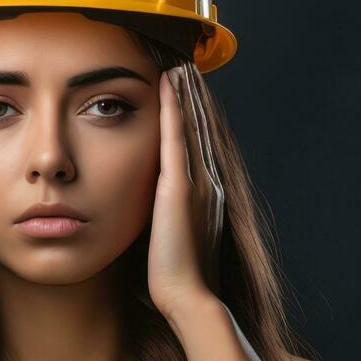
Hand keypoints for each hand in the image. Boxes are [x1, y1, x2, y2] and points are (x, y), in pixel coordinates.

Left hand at [146, 63, 223, 321]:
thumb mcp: (170, 240)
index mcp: (206, 195)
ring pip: (191, 126)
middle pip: (199, 129)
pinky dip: (173, 109)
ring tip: (179, 64)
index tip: (185, 90)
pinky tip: (168, 84)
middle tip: (185, 64)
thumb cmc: (173, 279)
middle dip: (193, 97)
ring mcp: (197, 183)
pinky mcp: (180, 188)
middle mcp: (208, 183)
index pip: (198, 145)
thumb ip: (165, 220)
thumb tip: (151, 215)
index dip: (192, 116)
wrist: (188, 297)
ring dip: (186, 94)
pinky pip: (176, 138)